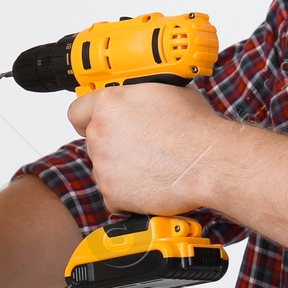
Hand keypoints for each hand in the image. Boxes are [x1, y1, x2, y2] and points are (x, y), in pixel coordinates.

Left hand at [67, 82, 228, 215]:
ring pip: (104, 168)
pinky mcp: (112, 193)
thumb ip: (142, 94)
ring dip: (121, 169)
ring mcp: (103, 165)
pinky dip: (128, 194)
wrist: (209, 162)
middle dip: (114, 144)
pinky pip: (113, 195)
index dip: (89, 117)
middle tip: (141, 146)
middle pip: (94, 141)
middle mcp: (100, 132)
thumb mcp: (168, 92)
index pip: (77, 110)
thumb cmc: (196, 128)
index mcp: (110, 103)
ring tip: (152, 165)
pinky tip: (151, 183)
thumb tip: (142, 97)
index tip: (97, 123)